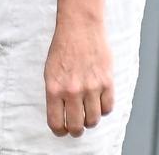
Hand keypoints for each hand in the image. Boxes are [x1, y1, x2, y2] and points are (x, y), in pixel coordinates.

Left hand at [44, 20, 113, 136]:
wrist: (80, 28)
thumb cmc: (62, 49)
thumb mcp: (50, 72)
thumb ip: (55, 94)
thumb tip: (60, 115)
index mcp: (54, 88)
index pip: (56, 122)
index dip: (59, 131)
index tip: (61, 131)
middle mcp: (72, 90)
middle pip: (76, 126)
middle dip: (75, 130)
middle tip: (76, 127)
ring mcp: (91, 87)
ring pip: (93, 120)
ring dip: (90, 120)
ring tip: (86, 113)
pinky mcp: (107, 83)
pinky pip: (108, 108)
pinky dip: (103, 109)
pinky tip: (98, 102)